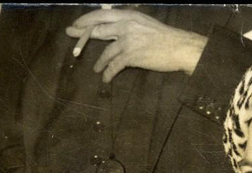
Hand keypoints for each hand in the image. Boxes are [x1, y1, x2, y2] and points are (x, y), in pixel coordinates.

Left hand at [66, 9, 206, 82]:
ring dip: (99, 62)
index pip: (101, 15)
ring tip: (97, 69)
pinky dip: (108, 73)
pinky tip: (106, 78)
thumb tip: (113, 29)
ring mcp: (127, 40)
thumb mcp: (144, 23)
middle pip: (97, 29)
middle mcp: (126, 25)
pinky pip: (113, 66)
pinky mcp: (131, 55)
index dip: (85, 20)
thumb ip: (128, 24)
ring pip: (105, 52)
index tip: (75, 25)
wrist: (179, 47)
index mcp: (128, 15)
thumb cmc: (163, 37)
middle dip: (82, 36)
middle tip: (72, 41)